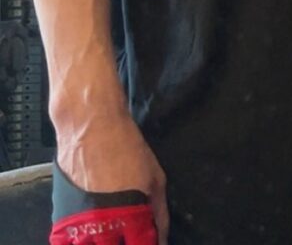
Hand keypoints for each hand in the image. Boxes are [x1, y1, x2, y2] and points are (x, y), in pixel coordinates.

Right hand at [56, 111, 167, 244]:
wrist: (92, 127)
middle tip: (128, 237)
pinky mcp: (61, 220)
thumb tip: (162, 238)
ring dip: (101, 244)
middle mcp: (103, 226)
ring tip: (110, 236)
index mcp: (130, 216)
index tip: (149, 243)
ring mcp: (79, 225)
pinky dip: (77, 244)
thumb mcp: (155, 177)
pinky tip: (89, 238)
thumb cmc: (126, 149)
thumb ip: (159, 211)